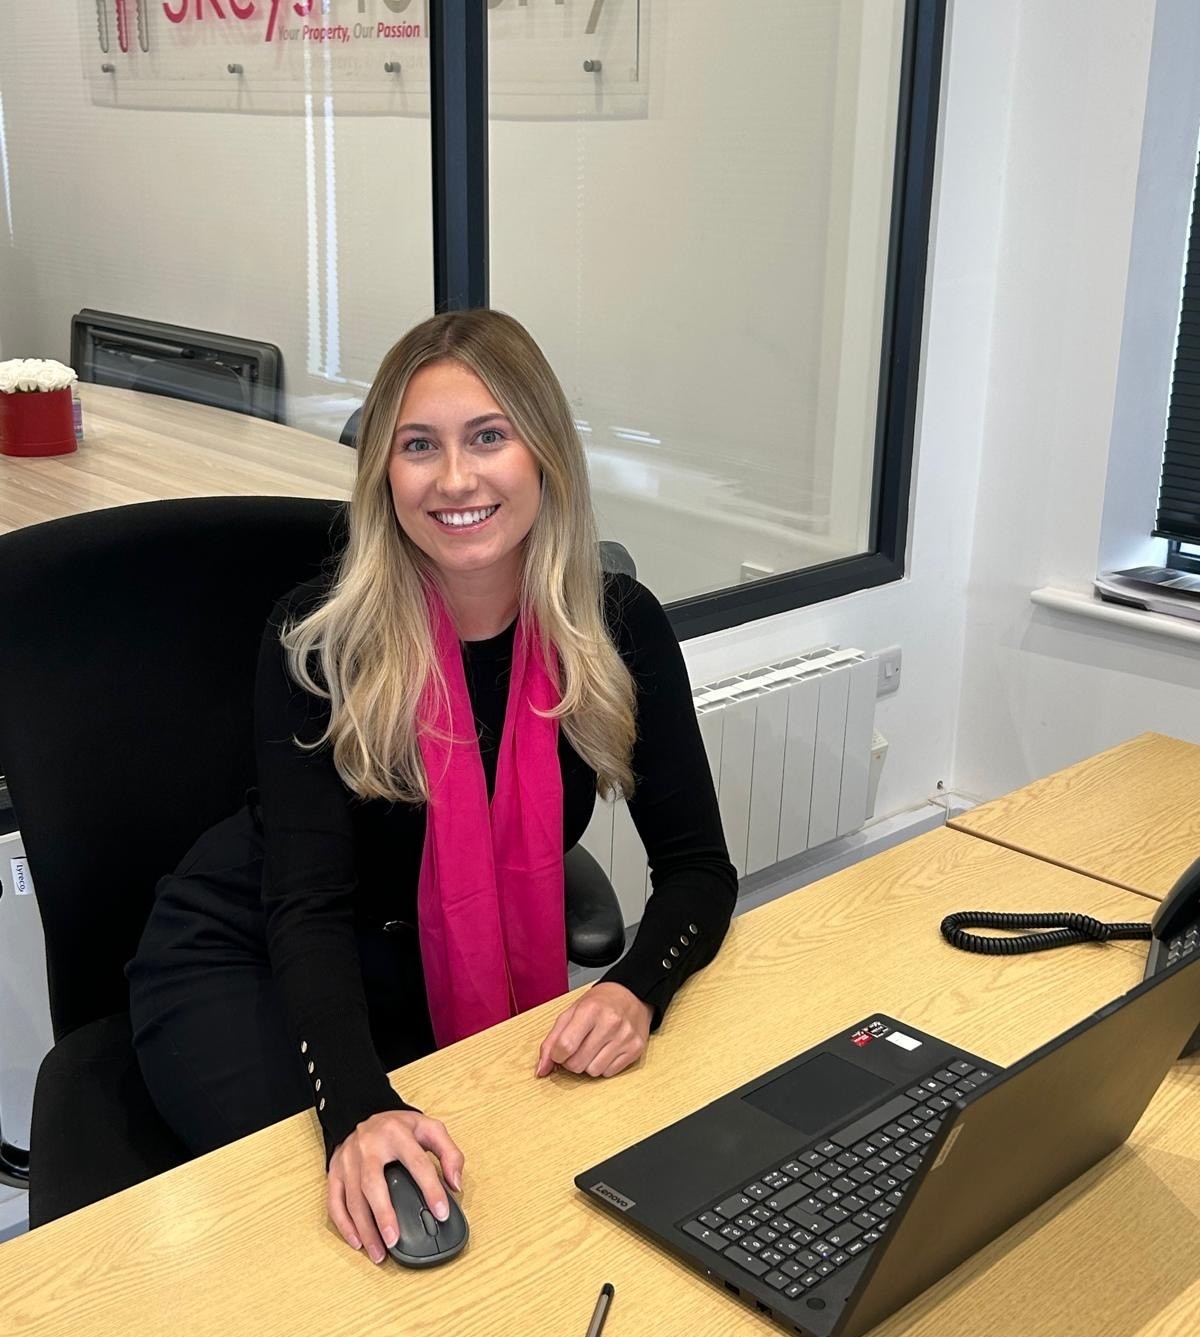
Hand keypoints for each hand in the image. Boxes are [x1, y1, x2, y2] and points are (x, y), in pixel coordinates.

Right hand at [327, 1109, 463, 1263]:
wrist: (362, 1111)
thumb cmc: (398, 1127)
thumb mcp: (430, 1129)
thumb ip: (450, 1153)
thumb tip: (455, 1184)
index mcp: (396, 1133)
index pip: (417, 1163)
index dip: (431, 1189)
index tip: (441, 1213)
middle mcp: (368, 1145)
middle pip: (373, 1183)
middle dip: (383, 1215)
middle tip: (395, 1240)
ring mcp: (348, 1159)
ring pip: (353, 1198)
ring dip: (364, 1229)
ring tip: (379, 1252)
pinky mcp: (334, 1170)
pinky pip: (335, 1201)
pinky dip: (344, 1224)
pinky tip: (357, 1241)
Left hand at [535, 982, 652, 1078]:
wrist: (632, 994)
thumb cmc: (599, 1003)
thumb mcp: (571, 1013)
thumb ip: (552, 1040)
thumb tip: (541, 1070)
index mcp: (590, 1010)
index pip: (565, 1046)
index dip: (557, 1054)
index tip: (560, 1050)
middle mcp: (610, 1023)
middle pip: (577, 1064)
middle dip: (571, 1061)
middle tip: (577, 1048)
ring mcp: (625, 1037)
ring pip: (593, 1072)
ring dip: (588, 1064)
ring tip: (593, 1048)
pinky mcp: (636, 1049)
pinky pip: (609, 1073)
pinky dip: (603, 1066)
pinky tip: (606, 1050)